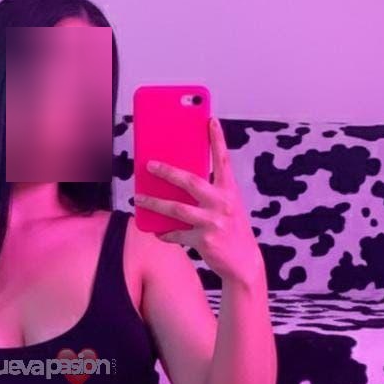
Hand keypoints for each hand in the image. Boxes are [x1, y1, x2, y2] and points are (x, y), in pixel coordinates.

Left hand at [133, 117, 263, 284]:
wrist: (244, 263)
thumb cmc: (232, 230)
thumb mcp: (227, 207)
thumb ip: (210, 193)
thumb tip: (178, 181)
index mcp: (230, 191)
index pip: (223, 160)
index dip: (217, 139)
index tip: (210, 120)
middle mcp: (223, 203)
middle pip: (190, 181)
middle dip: (168, 171)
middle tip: (149, 165)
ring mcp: (213, 222)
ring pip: (176, 208)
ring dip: (154, 202)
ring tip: (139, 198)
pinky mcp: (204, 241)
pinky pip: (177, 234)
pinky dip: (165, 233)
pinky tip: (157, 231)